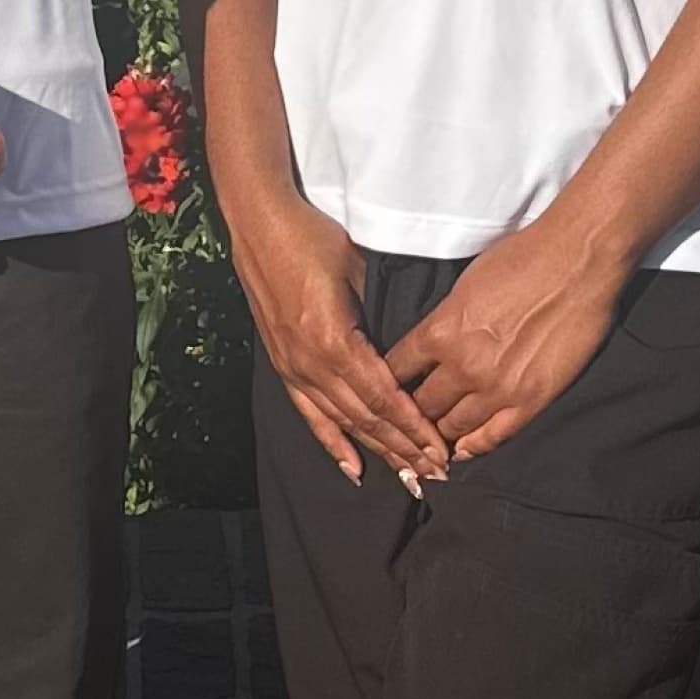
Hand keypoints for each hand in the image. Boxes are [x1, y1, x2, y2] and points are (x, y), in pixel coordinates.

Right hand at [233, 191, 446, 489]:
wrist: (259, 222)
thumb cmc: (313, 236)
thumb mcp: (358, 269)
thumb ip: (381, 314)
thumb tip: (412, 349)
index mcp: (334, 341)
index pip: (383, 397)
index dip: (414, 428)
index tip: (440, 451)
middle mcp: (312, 363)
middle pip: (366, 418)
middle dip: (402, 449)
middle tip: (434, 475)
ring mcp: (294, 367)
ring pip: (342, 421)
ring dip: (376, 450)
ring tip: (406, 476)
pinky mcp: (283, 363)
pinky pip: (310, 413)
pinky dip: (332, 442)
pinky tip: (352, 467)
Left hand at [388, 214, 628, 463]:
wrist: (577, 261)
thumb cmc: (522, 258)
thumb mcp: (464, 284)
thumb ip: (445, 320)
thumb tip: (433, 341)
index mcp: (440, 331)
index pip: (396, 370)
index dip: (390, 381)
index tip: (389, 389)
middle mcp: (462, 366)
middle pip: (421, 406)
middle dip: (414, 413)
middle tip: (412, 420)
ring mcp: (497, 389)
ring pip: (454, 427)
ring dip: (442, 433)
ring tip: (436, 438)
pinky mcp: (531, 401)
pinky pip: (494, 436)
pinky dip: (476, 447)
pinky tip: (465, 450)